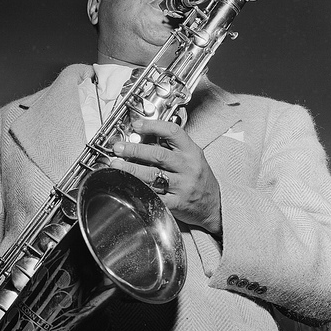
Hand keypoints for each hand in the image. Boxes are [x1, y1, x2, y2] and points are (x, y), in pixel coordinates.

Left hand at [110, 119, 221, 235]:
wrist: (214, 205)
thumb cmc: (200, 178)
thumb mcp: (192, 157)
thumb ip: (173, 147)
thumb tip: (144, 137)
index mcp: (192, 152)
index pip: (173, 133)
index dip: (153, 126)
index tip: (137, 125)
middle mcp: (188, 168)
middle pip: (158, 154)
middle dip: (134, 149)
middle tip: (119, 147)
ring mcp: (182, 186)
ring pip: (152, 176)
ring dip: (131, 169)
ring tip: (116, 165)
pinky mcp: (176, 203)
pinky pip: (154, 196)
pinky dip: (139, 190)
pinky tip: (127, 185)